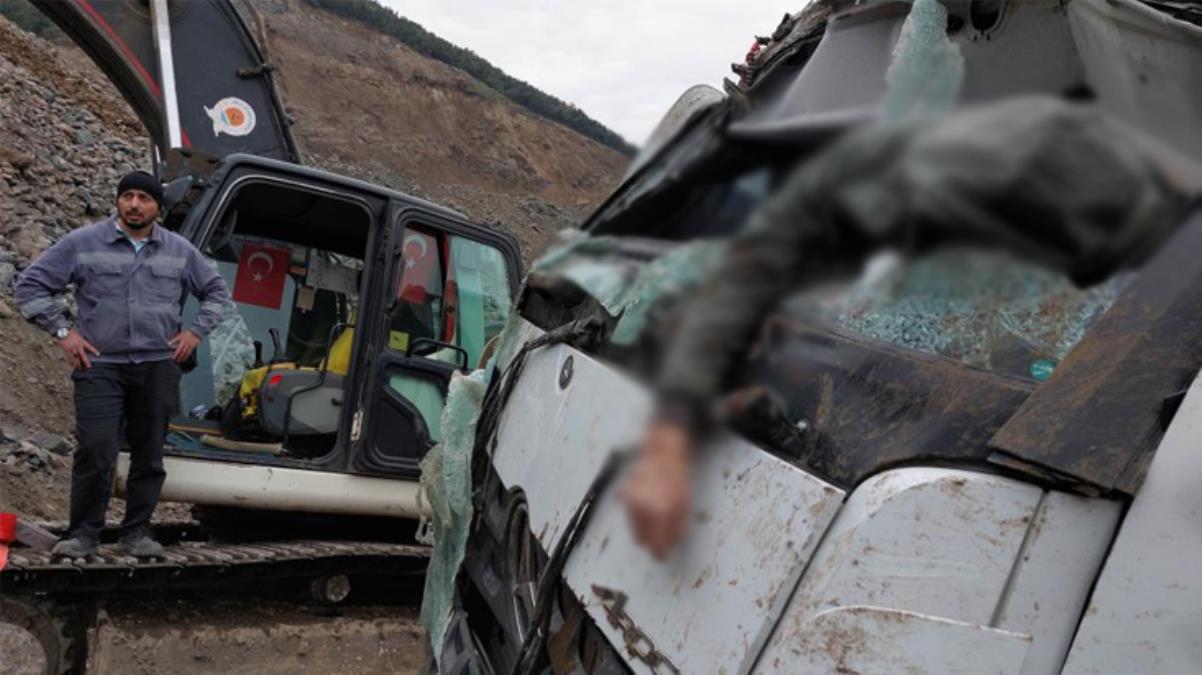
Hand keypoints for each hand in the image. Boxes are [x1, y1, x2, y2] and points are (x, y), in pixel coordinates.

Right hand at [57, 330, 99, 368]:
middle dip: (86, 361)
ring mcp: (72, 349)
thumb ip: (82, 341)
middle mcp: (77, 346)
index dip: (94, 351)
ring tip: (79, 368)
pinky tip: (71, 365)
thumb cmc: (71, 332)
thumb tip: (85, 346)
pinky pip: (68, 357)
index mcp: (82, 342)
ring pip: (75, 358)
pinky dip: (70, 361)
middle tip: (89, 367)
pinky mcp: (66, 350)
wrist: (62, 331)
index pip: (89, 347)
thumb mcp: (79, 336)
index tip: (98, 355)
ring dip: (77, 364)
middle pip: (83, 355)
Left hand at [168, 330, 200, 362]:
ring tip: (179, 361)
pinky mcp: (192, 348)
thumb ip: (174, 340)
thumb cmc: (186, 334)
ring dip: (182, 358)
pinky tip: (184, 359)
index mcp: (182, 341)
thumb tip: (169, 344)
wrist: (195, 333)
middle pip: (182, 351)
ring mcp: (189, 346)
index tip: (172, 356)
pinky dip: (186, 357)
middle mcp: (186, 344)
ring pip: (185, 353)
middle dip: (178, 356)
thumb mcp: (180, 335)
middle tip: (174, 360)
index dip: (175, 353)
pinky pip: (189, 353)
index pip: (178, 348)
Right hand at [622, 419, 694, 559]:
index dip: (659, 552)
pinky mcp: (623, 494)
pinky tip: (645, 508)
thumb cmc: (676, 479)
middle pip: (640, 539)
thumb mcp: (685, 505)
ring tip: (655, 519)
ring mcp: (631, 500)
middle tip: (658, 540)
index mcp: (660, 512)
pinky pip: (628, 513)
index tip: (661, 556)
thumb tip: (669, 546)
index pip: (655, 544)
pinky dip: (635, 515)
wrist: (663, 454)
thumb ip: (677, 529)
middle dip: (650, 542)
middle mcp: (643, 507)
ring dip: (643, 529)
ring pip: (633, 528)